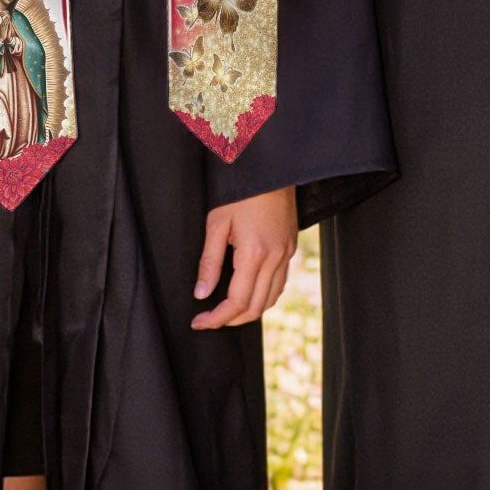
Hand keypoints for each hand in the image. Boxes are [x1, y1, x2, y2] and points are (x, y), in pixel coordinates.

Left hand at [191, 185, 297, 329]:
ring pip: (271, 299)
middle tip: (209, 319)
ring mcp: (286, 253)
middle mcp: (275, 257)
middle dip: (230, 320)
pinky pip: (280, 283)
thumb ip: (209, 262)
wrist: (271, 168)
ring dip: (249, 311)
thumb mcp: (217, 223)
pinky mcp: (291, 247)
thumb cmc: (241, 191)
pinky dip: (264, 296)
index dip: (216, 318)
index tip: (199, 321)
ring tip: (227, 311)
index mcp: (254, 253)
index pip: (236, 302)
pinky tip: (249, 292)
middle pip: (255, 307)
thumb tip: (201, 293)